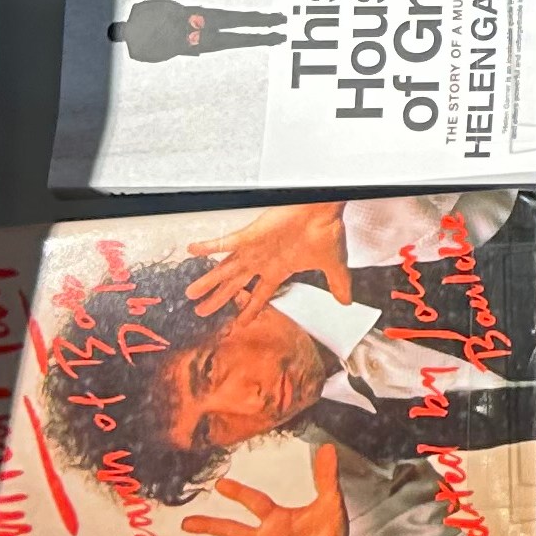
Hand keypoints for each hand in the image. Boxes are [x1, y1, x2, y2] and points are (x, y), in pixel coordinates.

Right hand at [180, 444, 355, 535]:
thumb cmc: (330, 533)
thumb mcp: (331, 504)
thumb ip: (326, 478)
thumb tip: (327, 449)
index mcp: (277, 518)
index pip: (254, 502)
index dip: (238, 493)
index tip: (219, 484)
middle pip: (231, 529)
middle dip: (209, 525)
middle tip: (186, 522)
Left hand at [188, 201, 351, 317]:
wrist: (324, 211)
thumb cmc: (327, 232)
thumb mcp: (333, 265)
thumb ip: (337, 284)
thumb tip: (346, 301)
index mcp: (279, 269)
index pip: (260, 295)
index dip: (249, 310)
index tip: (238, 324)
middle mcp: (262, 261)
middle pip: (235, 285)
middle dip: (217, 299)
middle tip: (199, 312)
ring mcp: (254, 250)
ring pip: (225, 269)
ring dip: (207, 281)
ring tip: (189, 293)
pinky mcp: (250, 237)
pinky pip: (224, 244)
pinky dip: (208, 247)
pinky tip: (192, 249)